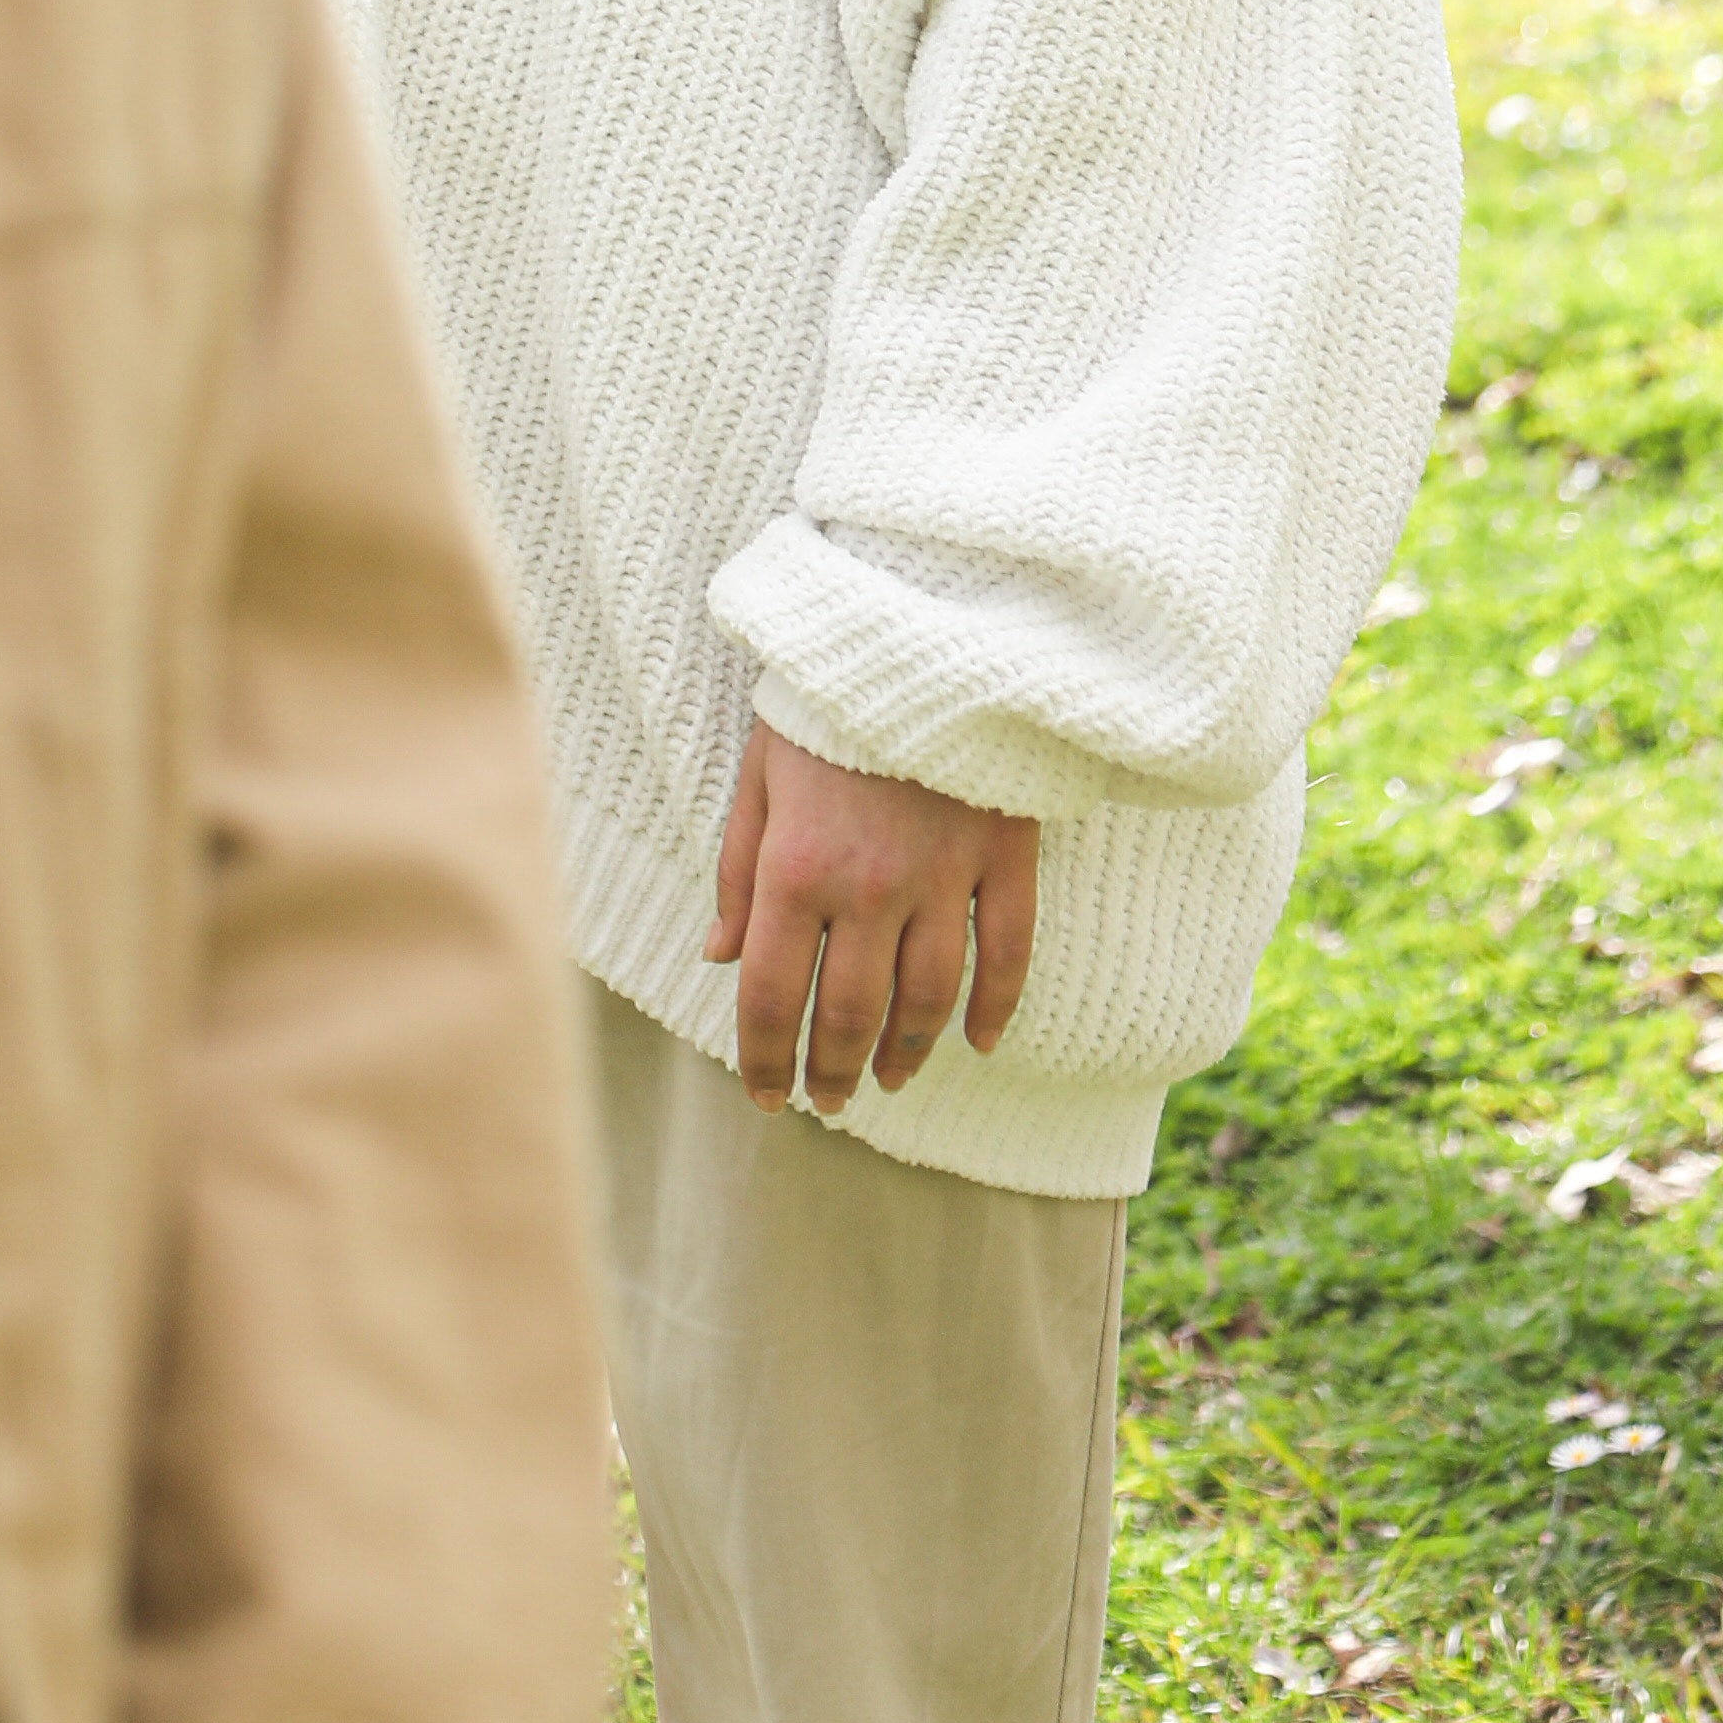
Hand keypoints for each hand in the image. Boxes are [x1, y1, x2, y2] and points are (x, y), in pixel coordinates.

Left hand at [707, 721, 1039, 1112]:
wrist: (916, 621)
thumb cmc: (820, 701)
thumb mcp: (758, 775)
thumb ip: (736, 872)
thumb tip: (718, 959)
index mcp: (794, 868)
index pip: (770, 997)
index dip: (764, 1060)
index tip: (766, 1095)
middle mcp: (867, 885)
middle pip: (848, 1012)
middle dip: (831, 1071)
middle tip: (828, 1101)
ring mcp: (942, 872)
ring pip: (925, 996)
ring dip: (906, 1051)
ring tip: (890, 1079)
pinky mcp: (1003, 850)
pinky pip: (1005, 950)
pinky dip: (994, 1007)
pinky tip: (977, 1042)